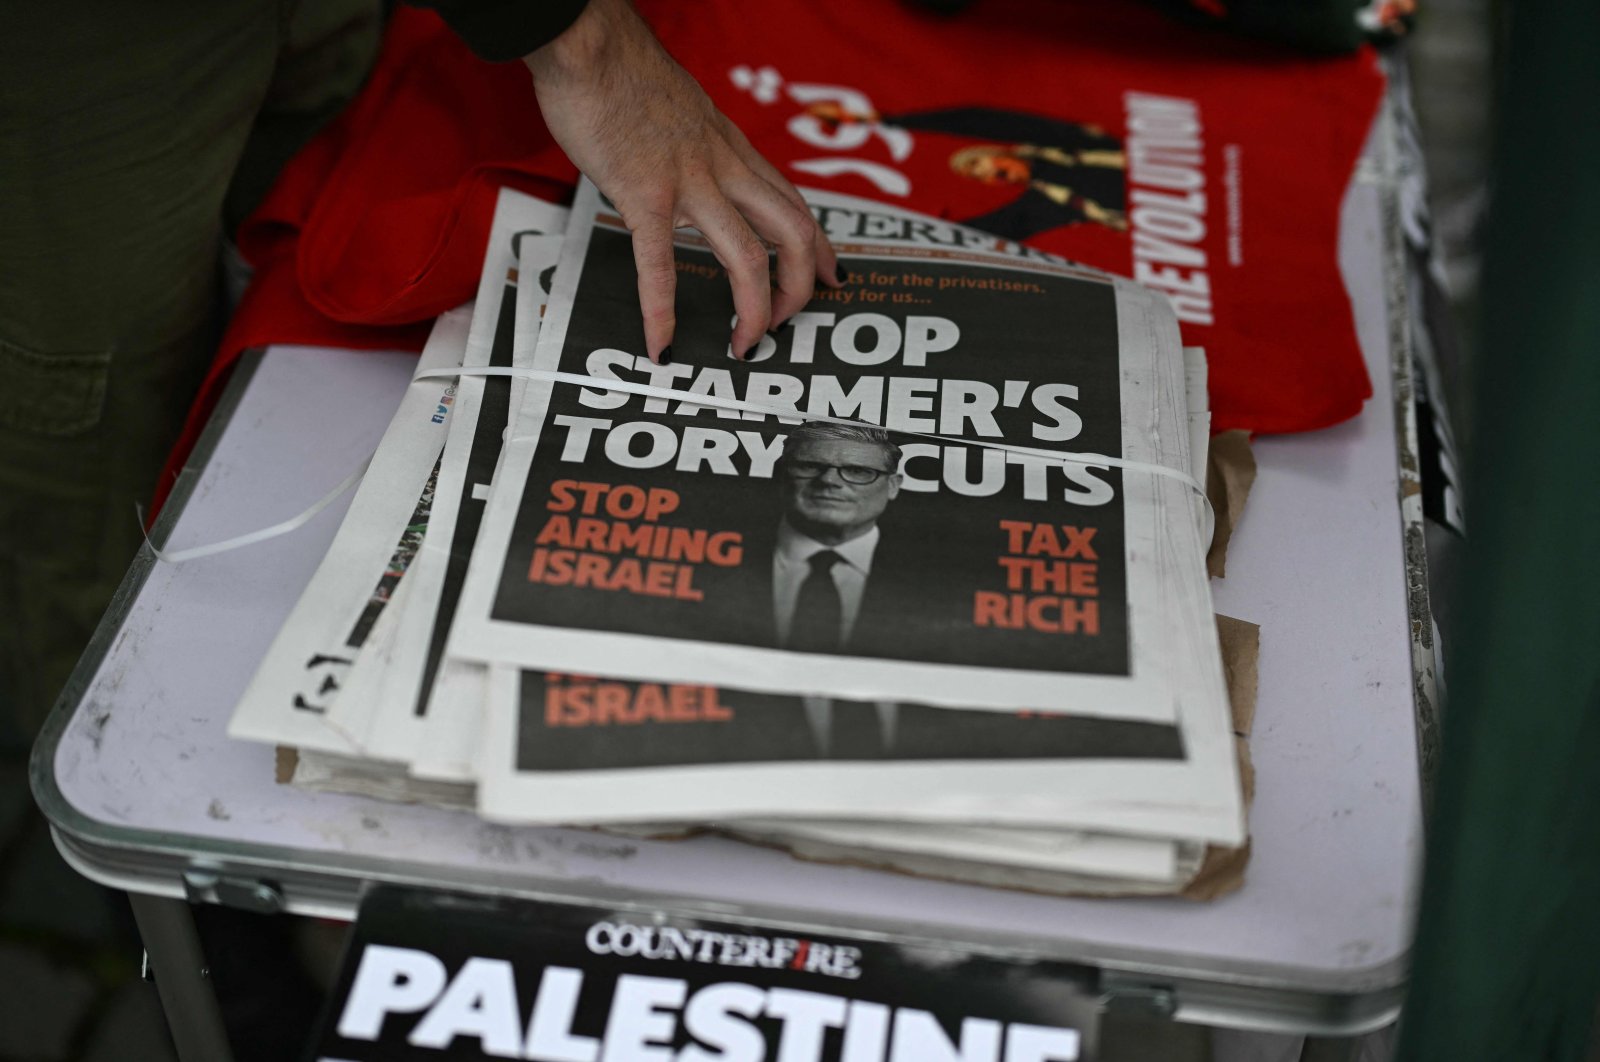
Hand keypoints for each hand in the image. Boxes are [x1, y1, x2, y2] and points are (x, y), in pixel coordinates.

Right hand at [525, 0, 841, 362]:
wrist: (589, 41)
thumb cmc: (622, 70)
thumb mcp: (683, 109)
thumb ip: (697, 142)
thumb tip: (689, 161)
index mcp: (731, 147)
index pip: (794, 202)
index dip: (822, 248)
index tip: (834, 278)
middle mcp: (723, 166)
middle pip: (793, 234)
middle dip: (800, 288)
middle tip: (785, 324)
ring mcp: (688, 180)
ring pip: (747, 256)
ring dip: (753, 311)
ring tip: (743, 346)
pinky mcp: (643, 193)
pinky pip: (660, 264)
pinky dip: (661, 313)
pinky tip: (661, 346)